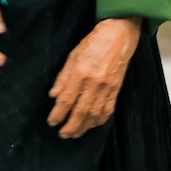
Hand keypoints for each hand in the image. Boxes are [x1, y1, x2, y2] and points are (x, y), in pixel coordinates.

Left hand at [47, 17, 141, 138]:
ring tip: (74, 134)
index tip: (52, 122)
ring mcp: (107, 88)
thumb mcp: (73, 55)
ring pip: (94, 114)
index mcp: (81, 72)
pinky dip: (99, 120)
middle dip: (70, 126)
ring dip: (83, 127)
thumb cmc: (94, 42)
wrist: (118, 36)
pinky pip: (107, 110)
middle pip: (81, 111)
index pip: (66, 99)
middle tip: (62, 134)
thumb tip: (53, 96)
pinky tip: (91, 125)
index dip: (58, 114)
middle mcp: (94, 82)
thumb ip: (63, 77)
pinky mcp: (116, 90)